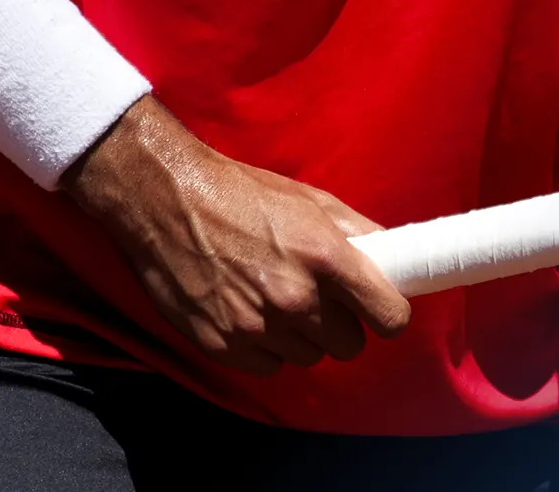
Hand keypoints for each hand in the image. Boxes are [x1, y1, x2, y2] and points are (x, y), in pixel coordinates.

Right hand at [66, 99, 409, 374]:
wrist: (164, 199)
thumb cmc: (241, 193)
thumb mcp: (310, 200)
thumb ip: (359, 233)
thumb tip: (394, 257)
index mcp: (326, 257)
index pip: (390, 317)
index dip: (388, 314)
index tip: (378, 309)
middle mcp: (295, 298)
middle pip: (349, 345)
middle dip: (340, 325)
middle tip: (318, 298)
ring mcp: (257, 326)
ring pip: (308, 357)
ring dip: (300, 337)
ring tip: (274, 300)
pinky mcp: (223, 345)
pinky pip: (268, 366)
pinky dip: (264, 347)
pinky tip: (248, 313)